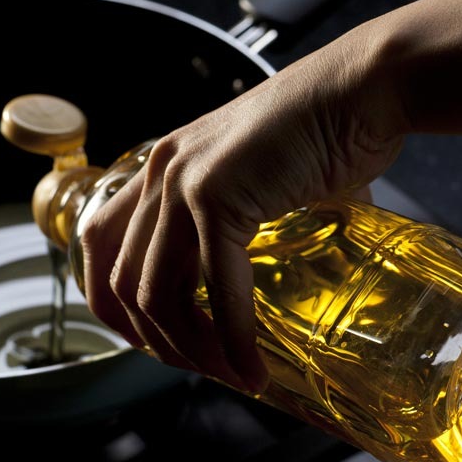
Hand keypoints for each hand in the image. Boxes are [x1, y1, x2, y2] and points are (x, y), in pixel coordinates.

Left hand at [79, 27, 406, 392]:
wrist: (362, 88)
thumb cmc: (324, 130)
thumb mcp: (259, 180)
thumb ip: (245, 224)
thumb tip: (266, 278)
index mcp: (163, 165)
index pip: (99, 242)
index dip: (110, 302)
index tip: (149, 340)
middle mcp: (160, 171)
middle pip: (122, 280)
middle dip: (156, 341)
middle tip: (202, 367)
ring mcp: (183, 181)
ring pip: (156, 294)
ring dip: (191, 349)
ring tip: (229, 373)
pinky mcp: (219, 195)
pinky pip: (216, 288)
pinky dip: (233, 338)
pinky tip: (252, 365)